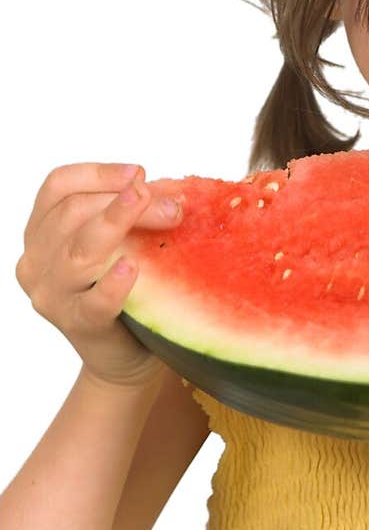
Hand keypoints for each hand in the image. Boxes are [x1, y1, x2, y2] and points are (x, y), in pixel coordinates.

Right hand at [14, 163, 184, 388]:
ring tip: (152, 209)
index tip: (140, 173)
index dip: (98, 173)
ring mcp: (52, 295)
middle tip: (170, 203)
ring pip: (78, 251)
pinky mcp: (77, 325)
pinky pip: (94, 301)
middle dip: (122, 201)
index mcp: (41, 232)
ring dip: (118, 223)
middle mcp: (37, 261)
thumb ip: (131, 214)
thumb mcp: (121, 242)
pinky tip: (133, 267)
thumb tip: (168, 190)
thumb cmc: (125, 288)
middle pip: (73, 214)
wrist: (127, 355)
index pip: (57, 187)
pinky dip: (113, 283)